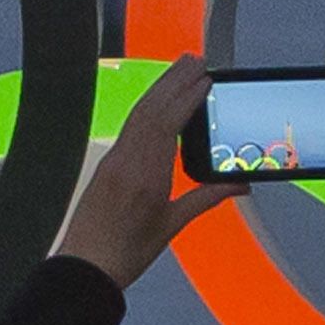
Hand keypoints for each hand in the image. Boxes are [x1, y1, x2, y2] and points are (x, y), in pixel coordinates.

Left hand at [50, 60, 248, 290]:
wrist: (85, 266)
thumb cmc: (128, 252)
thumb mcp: (172, 225)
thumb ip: (206, 198)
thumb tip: (240, 184)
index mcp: (146, 176)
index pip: (168, 124)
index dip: (187, 97)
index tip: (205, 79)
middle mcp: (127, 160)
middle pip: (152, 109)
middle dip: (174, 81)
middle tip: (196, 58)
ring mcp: (113, 159)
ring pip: (139, 114)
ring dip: (160, 88)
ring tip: (180, 68)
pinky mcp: (106, 163)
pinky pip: (129, 126)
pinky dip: (147, 107)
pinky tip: (158, 99)